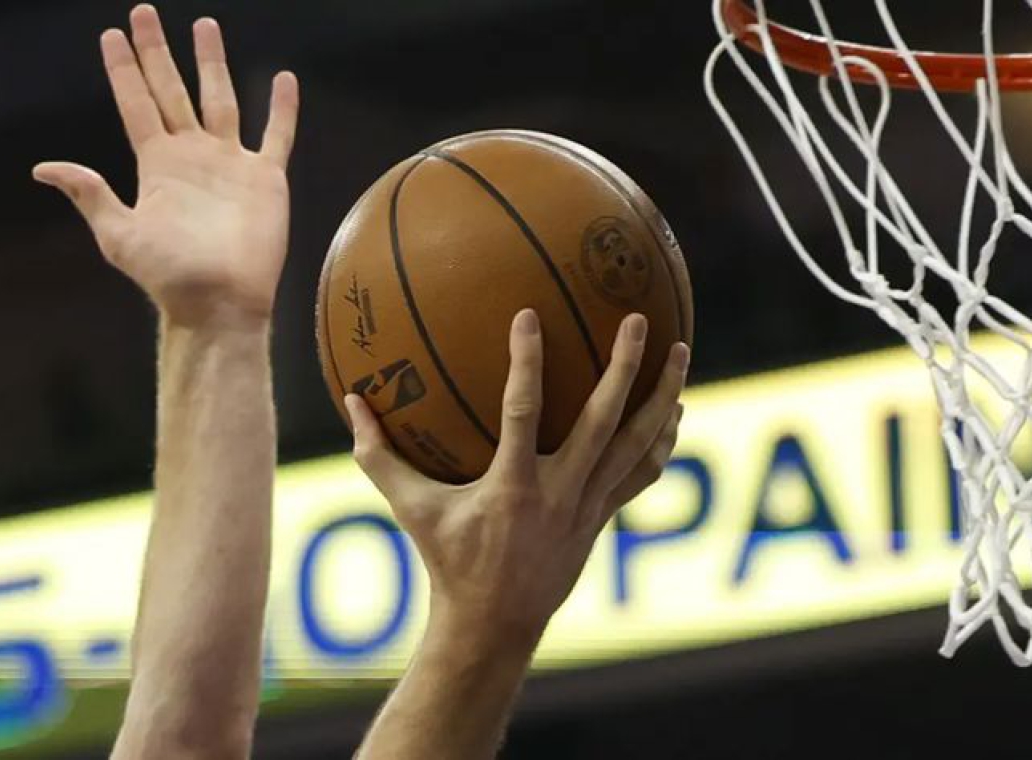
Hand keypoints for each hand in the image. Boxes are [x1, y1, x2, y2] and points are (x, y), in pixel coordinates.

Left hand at [33, 4, 299, 326]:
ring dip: (213, 65)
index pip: (136, 104)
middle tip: (144, 13)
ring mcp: (230, 162)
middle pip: (172, 90)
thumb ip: (91, 195)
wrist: (220, 301)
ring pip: (221, 100)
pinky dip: (281, 109)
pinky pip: (276, 135)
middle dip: (158, 53)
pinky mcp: (266, 177)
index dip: (124, 70)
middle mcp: (192, 154)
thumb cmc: (170, 273)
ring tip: (205, 26)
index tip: (111, 35)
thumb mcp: (119, 235)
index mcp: (157, 164)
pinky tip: (284, 80)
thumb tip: (44, 168)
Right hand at [346, 309, 689, 641]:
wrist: (494, 623)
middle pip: (604, 423)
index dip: (526, 363)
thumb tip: (350, 399)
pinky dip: (660, 441)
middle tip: (636, 319)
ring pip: (637, 446)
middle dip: (624, 368)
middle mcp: (559, 494)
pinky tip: (671, 411)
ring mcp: (587, 507)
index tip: (528, 315)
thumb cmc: (447, 560)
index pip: (522, 412)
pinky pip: (642, 474)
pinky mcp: (603, 518)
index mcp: (511, 487)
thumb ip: (378, 455)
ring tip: (681, 353)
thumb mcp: (410, 508)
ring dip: (662, 398)